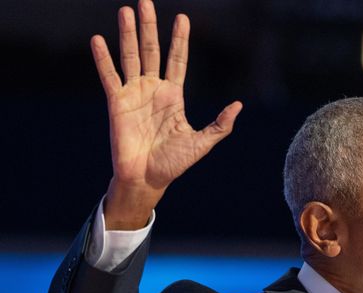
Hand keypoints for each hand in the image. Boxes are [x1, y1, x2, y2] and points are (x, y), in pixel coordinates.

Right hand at [91, 0, 241, 228]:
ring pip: (130, 57)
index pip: (177, 60)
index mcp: (173, 95)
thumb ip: (220, 125)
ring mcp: (134, 94)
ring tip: (126, 11)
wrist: (147, 179)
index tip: (183, 18)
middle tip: (146, 2)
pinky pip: (110, 77)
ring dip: (128, 34)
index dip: (180, 40)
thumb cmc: (174, 163)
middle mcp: (153, 89)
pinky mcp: (117, 104)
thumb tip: (239, 105)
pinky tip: (98, 39)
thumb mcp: (202, 143)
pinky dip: (103, 59)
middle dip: (150, 27)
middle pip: (151, 51)